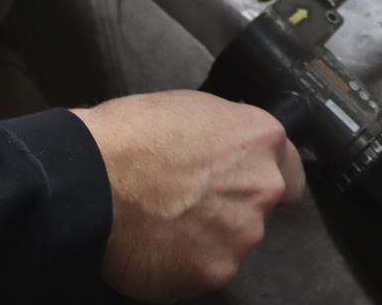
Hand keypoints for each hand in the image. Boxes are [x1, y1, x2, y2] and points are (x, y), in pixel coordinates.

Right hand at [73, 91, 303, 302]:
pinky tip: (156, 247)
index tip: (243, 182)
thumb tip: (229, 151)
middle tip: (188, 203)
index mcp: (262, 140)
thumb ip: (227, 136)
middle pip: (259, 208)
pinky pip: (205, 270)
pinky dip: (185, 264)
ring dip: (209, 238)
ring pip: (233, 242)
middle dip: (232, 207)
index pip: (291, 169)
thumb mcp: (191, 109)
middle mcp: (264, 188)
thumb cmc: (132, 134)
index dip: (264, 175)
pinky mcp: (214, 272)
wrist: (90, 178)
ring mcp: (241, 235)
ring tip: (165, 226)